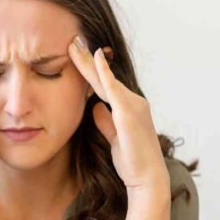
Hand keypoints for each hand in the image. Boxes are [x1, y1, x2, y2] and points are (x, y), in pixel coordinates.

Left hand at [67, 36, 168, 194]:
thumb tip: (95, 107)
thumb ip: (106, 121)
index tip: (76, 55)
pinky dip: (104, 72)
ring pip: (105, 79)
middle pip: (104, 77)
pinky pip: (113, 87)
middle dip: (86, 59)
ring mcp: (133, 105)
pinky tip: (95, 57)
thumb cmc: (132, 162)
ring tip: (74, 45)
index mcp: (129, 108)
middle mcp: (133, 101)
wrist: (146, 178)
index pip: (104, 85)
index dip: (90, 70)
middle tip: (72, 41)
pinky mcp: (129, 111)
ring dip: (89, 61)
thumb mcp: (114, 138)